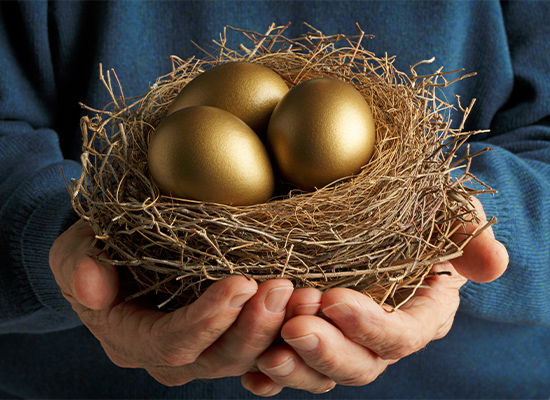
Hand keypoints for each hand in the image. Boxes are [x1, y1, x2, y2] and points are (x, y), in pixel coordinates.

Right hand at [49, 220, 294, 385]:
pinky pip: (261, 352)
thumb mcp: (74, 250)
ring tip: (304, 295)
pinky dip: (287, 337)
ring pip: (246, 359)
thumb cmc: (95, 251)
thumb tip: (90, 284)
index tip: (241, 283)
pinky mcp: (226, 340)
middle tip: (283, 287)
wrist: (113, 260)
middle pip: (217, 359)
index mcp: (131, 340)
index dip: (207, 319)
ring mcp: (201, 352)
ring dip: (278, 331)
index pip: (171, 343)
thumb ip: (78, 265)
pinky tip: (310, 311)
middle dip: (253, 327)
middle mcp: (170, 357)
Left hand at [241, 197, 508, 395]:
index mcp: (419, 314)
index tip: (334, 299)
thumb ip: (466, 237)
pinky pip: (292, 366)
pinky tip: (250, 373)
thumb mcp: (445, 213)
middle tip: (293, 326)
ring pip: (322, 373)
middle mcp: (380, 336)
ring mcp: (343, 340)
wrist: (378, 212)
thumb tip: (493, 265)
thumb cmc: (415, 211)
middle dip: (327, 351)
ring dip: (295, 367)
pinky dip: (269, 376)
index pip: (401, 336)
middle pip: (360, 365)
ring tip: (266, 352)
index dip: (370, 326)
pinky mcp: (311, 336)